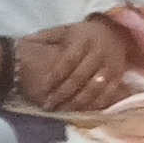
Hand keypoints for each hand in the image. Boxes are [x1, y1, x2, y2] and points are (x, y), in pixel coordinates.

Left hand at [12, 18, 140, 112]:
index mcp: (84, 39)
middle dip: (62, 94)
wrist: (114, 32)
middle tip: (49, 106)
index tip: (43, 90)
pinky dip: (95, 106)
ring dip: (77, 103)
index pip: (68, 61)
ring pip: (94, 89)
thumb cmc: (83, 35)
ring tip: (62, 112)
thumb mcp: (65, 30)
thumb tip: (24, 41)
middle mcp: (99, 52)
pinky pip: (108, 95)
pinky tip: (81, 112)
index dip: (55, 76)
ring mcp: (112, 65)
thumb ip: (46, 37)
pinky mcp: (119, 77)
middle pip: (80, 77)